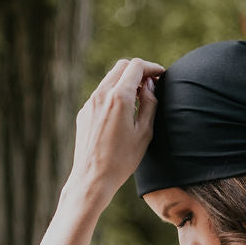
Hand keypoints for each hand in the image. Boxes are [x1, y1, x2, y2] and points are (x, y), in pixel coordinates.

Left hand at [64, 57, 163, 206]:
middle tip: (152, 83)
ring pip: (110, 79)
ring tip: (139, 96)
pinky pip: (101, 94)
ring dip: (126, 81)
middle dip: (139, 70)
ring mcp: (90, 103)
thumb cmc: (122, 159)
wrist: (93, 178)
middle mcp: (101, 95)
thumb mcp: (144, 132)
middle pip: (121, 67)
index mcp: (119, 98)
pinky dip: (114, 93)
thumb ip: (150, 104)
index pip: (136, 66)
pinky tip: (123, 110)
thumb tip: (149, 86)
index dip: (152, 67)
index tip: (161, 75)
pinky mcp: (84, 113)